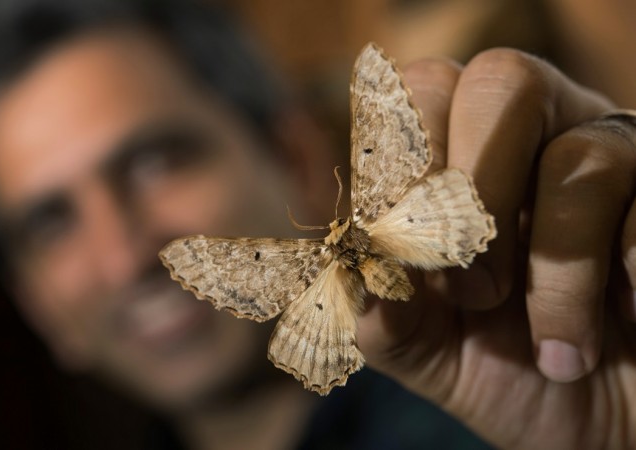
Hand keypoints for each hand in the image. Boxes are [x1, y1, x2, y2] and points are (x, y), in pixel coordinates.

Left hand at [356, 48, 635, 448]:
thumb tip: (358, 265)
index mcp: (458, 158)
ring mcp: (614, 158)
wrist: (593, 422)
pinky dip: (620, 280)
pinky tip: (612, 326)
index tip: (397, 244)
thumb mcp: (422, 348)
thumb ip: (380, 312)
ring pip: (580, 156)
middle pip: (500, 81)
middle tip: (471, 286)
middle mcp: (537, 137)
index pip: (421, 92)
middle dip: (472, 187)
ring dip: (552, 263)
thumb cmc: (502, 369)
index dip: (401, 161)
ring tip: (551, 347)